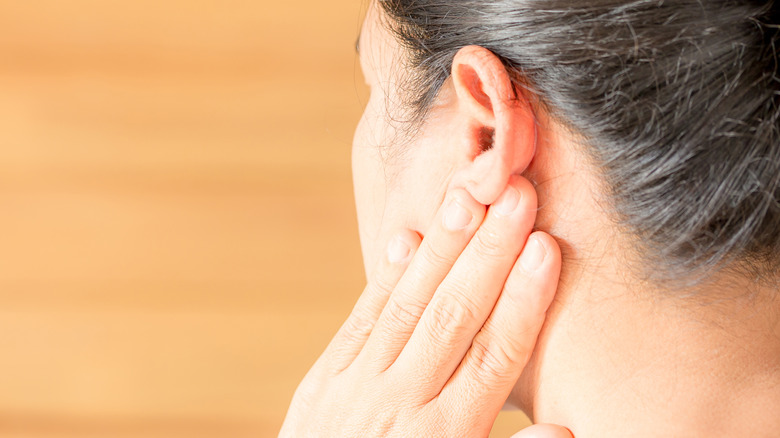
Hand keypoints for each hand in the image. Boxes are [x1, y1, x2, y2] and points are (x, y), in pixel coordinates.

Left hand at [280, 177, 568, 436]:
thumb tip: (559, 429)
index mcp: (444, 437)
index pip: (492, 357)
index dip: (522, 301)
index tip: (545, 248)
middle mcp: (399, 402)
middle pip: (453, 317)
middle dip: (488, 254)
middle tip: (515, 195)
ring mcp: (355, 385)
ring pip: (407, 306)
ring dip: (440, 250)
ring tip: (466, 197)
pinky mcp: (324, 379)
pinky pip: (360, 319)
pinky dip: (386, 277)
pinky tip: (408, 238)